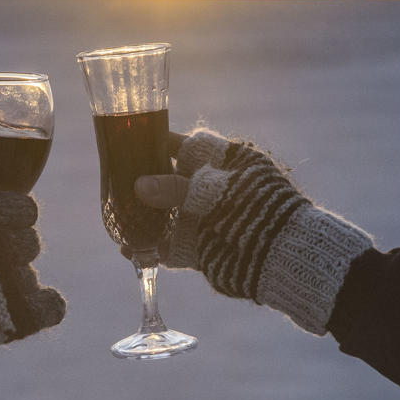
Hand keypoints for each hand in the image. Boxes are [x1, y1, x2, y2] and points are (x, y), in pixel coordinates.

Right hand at [0, 193, 64, 394]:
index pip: (25, 209)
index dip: (14, 223)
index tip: (0, 236)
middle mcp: (5, 243)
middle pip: (31, 243)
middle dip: (12, 256)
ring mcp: (18, 279)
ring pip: (32, 276)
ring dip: (14, 287)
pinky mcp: (27, 315)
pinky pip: (55, 306)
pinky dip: (43, 310)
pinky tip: (23, 316)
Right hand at [133, 127, 371, 333]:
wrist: (284, 259)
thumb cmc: (257, 212)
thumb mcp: (214, 193)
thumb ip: (175, 189)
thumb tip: (138, 185)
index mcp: (229, 162)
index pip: (189, 145)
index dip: (161, 143)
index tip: (133, 140)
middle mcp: (215, 188)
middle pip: (171, 180)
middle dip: (143, 183)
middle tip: (115, 181)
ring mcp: (209, 219)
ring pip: (167, 215)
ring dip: (142, 218)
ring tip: (116, 220)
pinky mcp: (204, 248)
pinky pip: (172, 245)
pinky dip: (152, 248)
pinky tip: (131, 250)